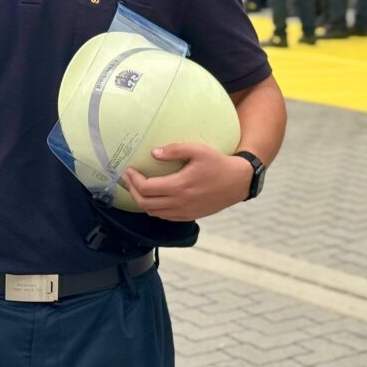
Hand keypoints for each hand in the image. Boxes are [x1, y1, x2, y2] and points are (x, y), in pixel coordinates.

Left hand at [121, 144, 250, 220]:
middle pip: (145, 203)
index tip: (129, 170)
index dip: (133, 180)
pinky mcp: (188, 216)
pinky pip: (164, 216)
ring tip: (138, 187)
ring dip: (142, 200)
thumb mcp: (198, 150)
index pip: (146, 188)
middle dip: (132, 191)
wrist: (237, 182)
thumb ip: (174, 150)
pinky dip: (154, 208)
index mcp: (179, 186)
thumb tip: (153, 153)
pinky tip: (154, 197)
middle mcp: (179, 203)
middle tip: (128, 178)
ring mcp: (184, 212)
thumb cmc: (218, 164)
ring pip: (153, 212)